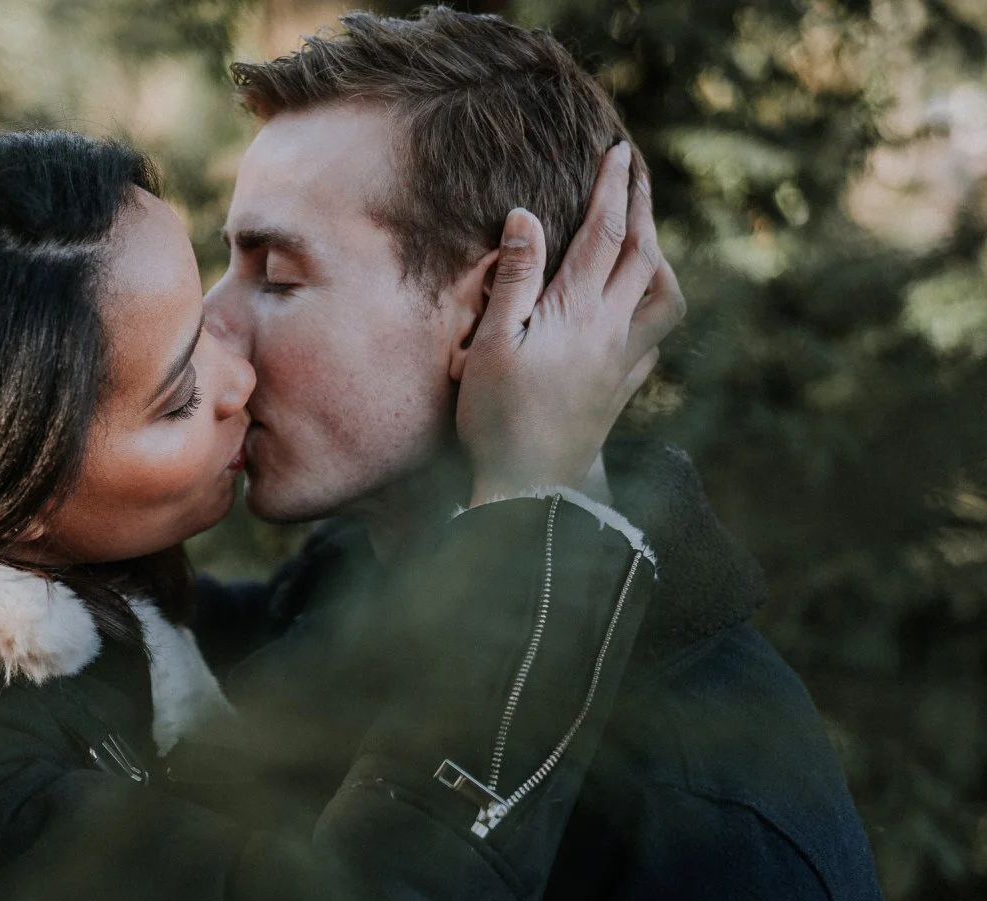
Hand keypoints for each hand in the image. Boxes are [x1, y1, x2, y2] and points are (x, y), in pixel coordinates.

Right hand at [459, 141, 685, 505]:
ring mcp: (623, 364)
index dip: (615, 188)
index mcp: (579, 313)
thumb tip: (528, 216)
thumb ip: (514, 278)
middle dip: (643, 207)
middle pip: (643, 255)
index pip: (606, 234)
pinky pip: (654, 340)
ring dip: (659, 260)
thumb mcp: (491, 344)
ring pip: (664, 297)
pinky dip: (652, 311)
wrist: (529, 492)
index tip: (620, 151)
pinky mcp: (620, 392)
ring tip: (645, 241)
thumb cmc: (498, 419)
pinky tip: (636, 311)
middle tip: (638, 173)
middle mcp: (612, 332)